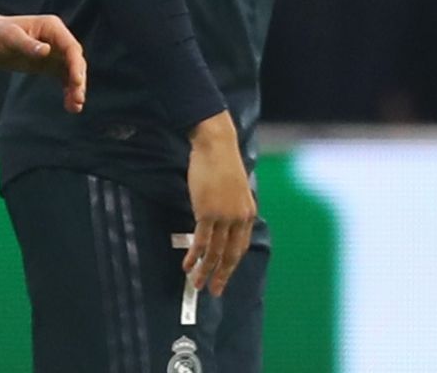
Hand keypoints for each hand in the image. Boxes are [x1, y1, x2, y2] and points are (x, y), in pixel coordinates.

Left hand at [0, 12, 86, 112]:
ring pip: (71, 72)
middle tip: (78, 99)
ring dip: (75, 89)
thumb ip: (28, 45)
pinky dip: (67, 91)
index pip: (70, 47)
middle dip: (78, 80)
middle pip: (75, 61)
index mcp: (51, 27)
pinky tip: (70, 106)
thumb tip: (47, 51)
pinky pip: (63, 78)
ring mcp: (54, 51)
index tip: (77, 82)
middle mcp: (56, 38)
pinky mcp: (47, 64)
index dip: (76, 65)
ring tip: (75, 108)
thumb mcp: (9, 38)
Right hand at [184, 111, 255, 296]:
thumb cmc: (221, 163)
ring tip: (197, 283)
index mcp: (248, 214)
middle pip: (231, 255)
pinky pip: (202, 240)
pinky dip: (195, 255)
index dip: (230, 264)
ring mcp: (224, 217)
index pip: (240, 247)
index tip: (223, 275)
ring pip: (215, 252)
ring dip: (205, 270)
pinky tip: (188, 264)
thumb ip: (229, 206)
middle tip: (214, 290)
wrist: (216, 146)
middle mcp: (240, 219)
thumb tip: (218, 219)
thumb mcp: (231, 189)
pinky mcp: (207, 212)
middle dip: (221, 275)